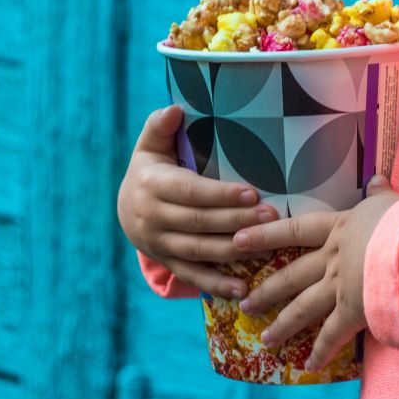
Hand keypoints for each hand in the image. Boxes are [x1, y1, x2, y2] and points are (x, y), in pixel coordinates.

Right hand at [117, 104, 272, 298]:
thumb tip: (174, 109)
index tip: (253, 192)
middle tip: (272, 216)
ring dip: (234, 251)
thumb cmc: (151, 169)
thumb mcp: (150, 145)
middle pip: (199, 223)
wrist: (126, 209)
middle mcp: (154, 217)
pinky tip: (242, 289)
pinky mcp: (167, 262)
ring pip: (199, 250)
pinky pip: (192, 275)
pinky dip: (216, 284)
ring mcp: (160, 244)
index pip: (191, 192)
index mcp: (153, 185)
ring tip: (267, 247)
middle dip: (237, 221)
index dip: (221, 194)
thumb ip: (160, 126)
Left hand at [230, 174, 398, 371]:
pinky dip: (320, 352)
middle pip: (292, 275)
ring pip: (304, 308)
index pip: (295, 230)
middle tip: (245, 301)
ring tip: (265, 339)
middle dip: (267, 290)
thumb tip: (377, 180)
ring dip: (283, 325)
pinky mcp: (354, 312)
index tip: (238, 240)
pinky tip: (308, 366)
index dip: (264, 235)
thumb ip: (381, 195)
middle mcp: (333, 259)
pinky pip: (332, 336)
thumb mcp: (391, 202)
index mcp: (340, 229)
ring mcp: (340, 287)